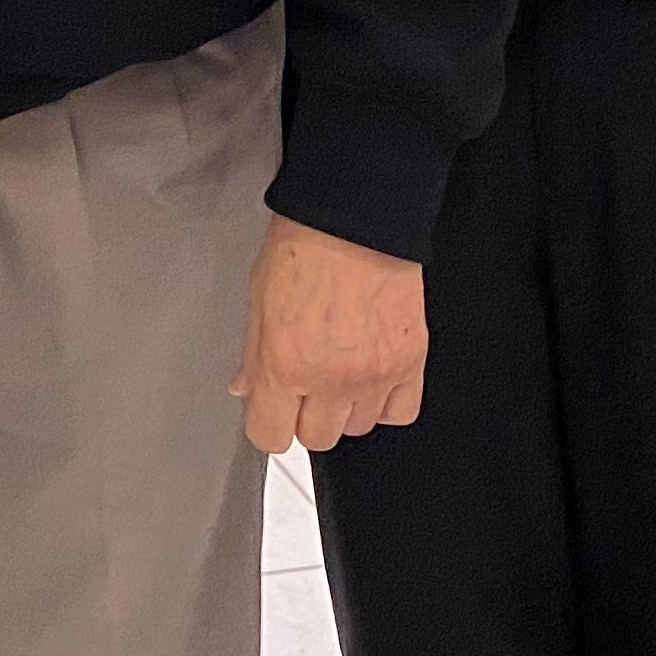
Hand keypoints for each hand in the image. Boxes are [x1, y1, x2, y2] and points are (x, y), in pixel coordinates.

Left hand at [235, 216, 425, 455]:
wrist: (356, 217)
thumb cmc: (304, 245)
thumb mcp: (257, 298)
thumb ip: (252, 354)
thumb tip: (246, 388)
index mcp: (285, 364)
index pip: (270, 437)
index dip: (269, 422)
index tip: (273, 409)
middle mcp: (331, 379)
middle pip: (316, 439)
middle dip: (306, 414)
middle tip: (306, 382)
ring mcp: (374, 376)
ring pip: (357, 428)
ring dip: (345, 407)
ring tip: (340, 369)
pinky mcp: (409, 364)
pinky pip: (399, 413)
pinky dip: (385, 402)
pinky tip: (372, 375)